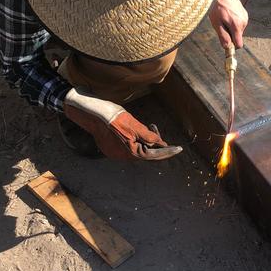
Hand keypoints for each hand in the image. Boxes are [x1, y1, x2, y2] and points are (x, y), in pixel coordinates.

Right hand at [64, 88, 182, 161]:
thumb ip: (150, 136)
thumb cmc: (114, 117)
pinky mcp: (110, 149)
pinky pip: (127, 147)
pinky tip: (132, 129)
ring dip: (143, 140)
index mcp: (131, 153)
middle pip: (145, 152)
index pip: (154, 155)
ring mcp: (115, 154)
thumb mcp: (135, 125)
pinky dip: (134, 140)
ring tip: (145, 126)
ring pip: (136, 149)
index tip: (179, 149)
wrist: (91, 113)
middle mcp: (123, 157)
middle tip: (154, 126)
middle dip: (153, 141)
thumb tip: (162, 144)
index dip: (168, 151)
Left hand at [209, 0, 248, 48]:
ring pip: (238, 30)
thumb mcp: (216, 23)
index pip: (239, 44)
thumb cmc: (216, 7)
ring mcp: (245, 17)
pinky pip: (239, 23)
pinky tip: (228, 14)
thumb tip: (227, 47)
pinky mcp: (244, 13)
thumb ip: (223, 36)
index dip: (232, 45)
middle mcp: (244, 22)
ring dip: (231, 27)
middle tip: (221, 24)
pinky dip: (234, 21)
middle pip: (237, 36)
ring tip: (224, 17)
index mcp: (237, 25)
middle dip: (230, 34)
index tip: (226, 43)